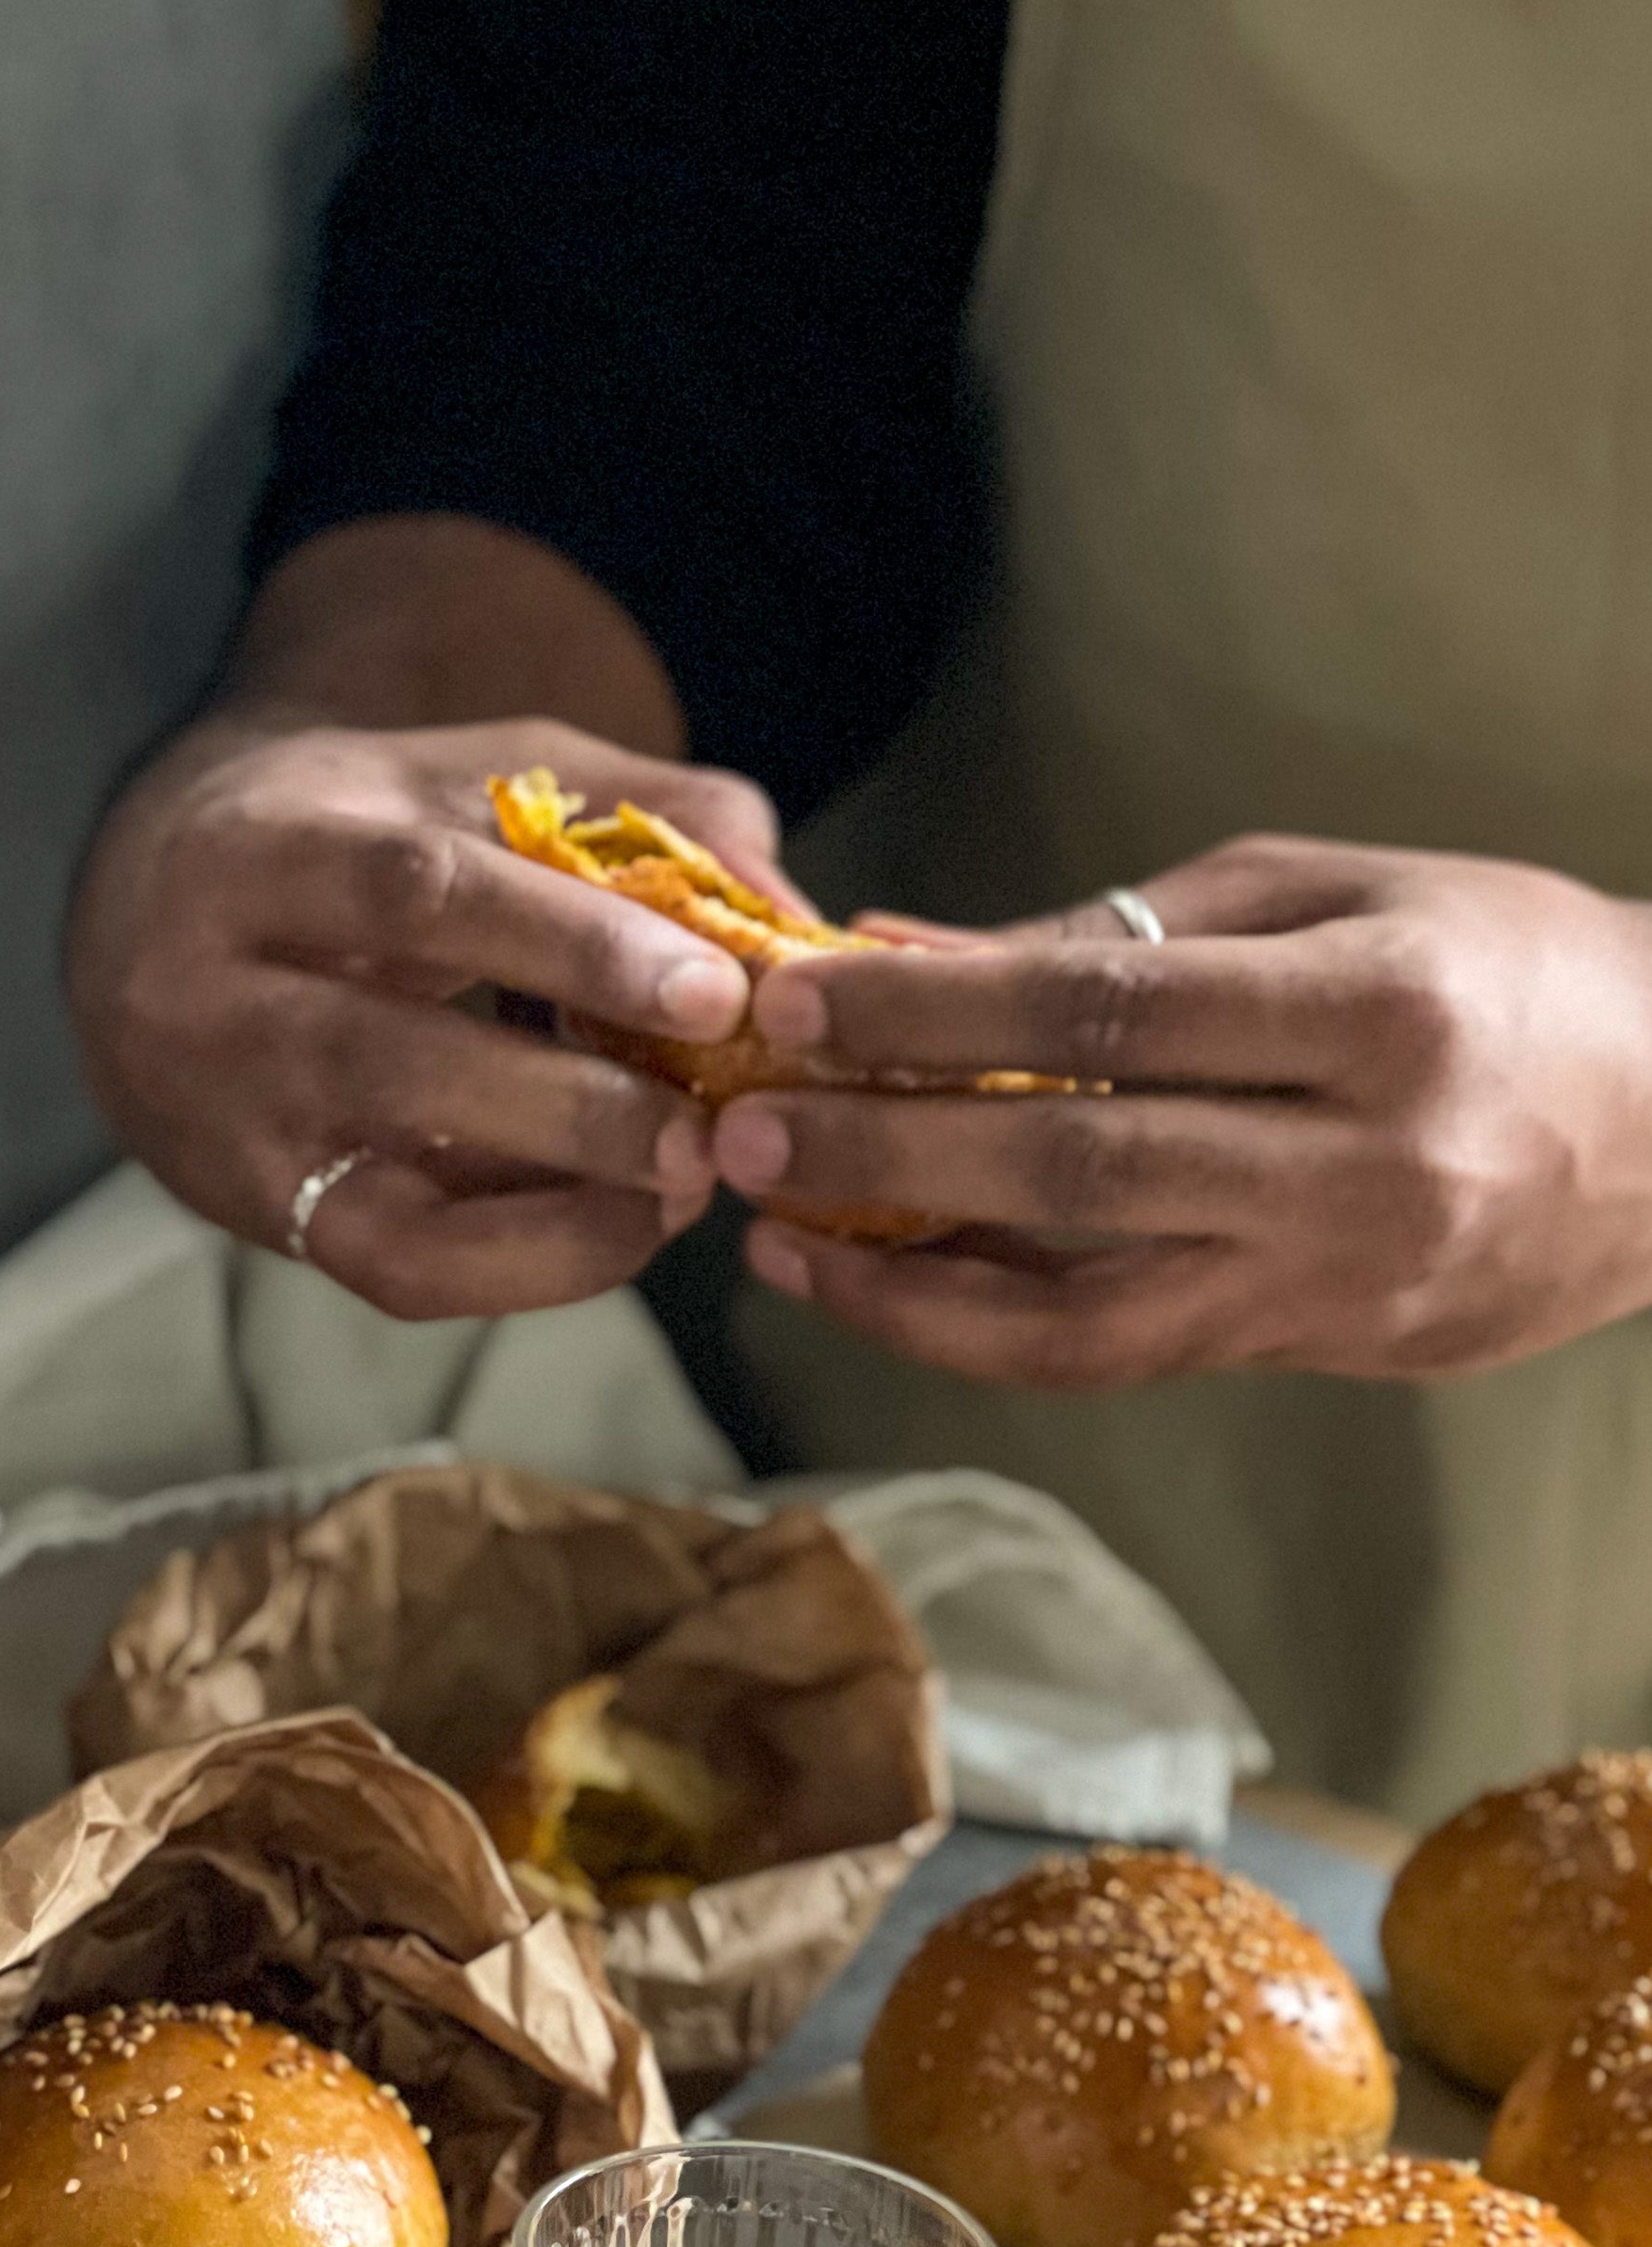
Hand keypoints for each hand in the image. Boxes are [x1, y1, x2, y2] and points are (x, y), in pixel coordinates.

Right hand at [69, 711, 788, 1316]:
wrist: (144, 920)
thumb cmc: (351, 836)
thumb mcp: (466, 776)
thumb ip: (636, 811)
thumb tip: (789, 908)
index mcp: (266, 849)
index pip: (420, 894)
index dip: (574, 946)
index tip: (717, 990)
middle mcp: (213, 998)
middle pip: (395, 1062)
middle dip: (574, 1106)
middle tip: (713, 1130)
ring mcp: (225, 1128)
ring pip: (390, 1204)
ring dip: (561, 1209)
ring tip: (684, 1184)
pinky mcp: (260, 1217)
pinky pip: (399, 1273)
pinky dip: (526, 1263)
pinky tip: (620, 1222)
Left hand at [710, 836, 1651, 1387]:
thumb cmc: (1508, 968)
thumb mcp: (1338, 893)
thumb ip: (1127, 934)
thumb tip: (915, 952)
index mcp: (1378, 1013)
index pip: (1105, 1021)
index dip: (930, 1017)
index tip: (795, 1005)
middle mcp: (1361, 1166)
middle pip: (1074, 1175)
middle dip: (883, 1155)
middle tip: (739, 1132)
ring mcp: (1340, 1283)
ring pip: (1082, 1320)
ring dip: (907, 1288)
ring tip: (780, 1243)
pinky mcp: (1320, 1350)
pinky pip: (1122, 1353)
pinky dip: (989, 1328)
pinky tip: (892, 1284)